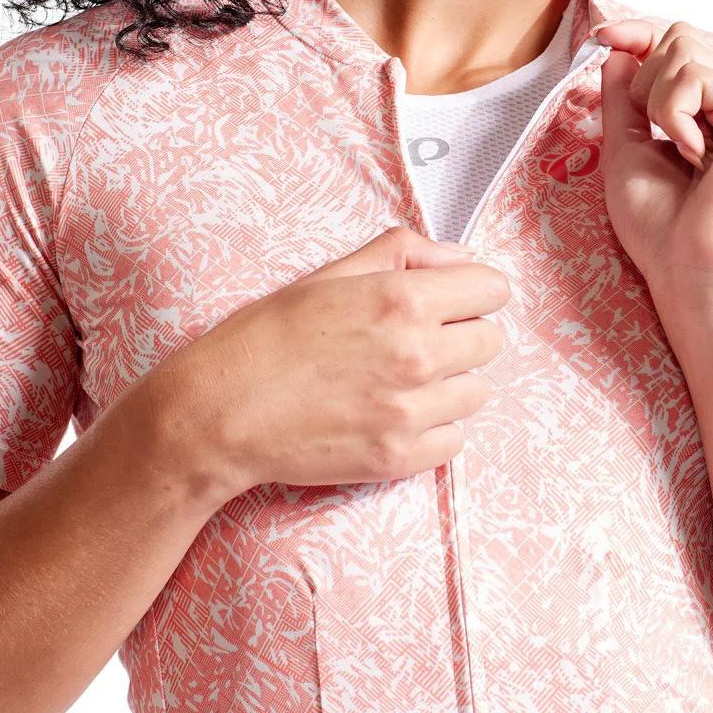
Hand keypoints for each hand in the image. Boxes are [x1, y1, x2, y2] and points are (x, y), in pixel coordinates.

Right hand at [149, 226, 510, 497]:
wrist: (219, 412)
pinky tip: (396, 415)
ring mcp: (411, 412)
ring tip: (403, 381)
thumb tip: (461, 258)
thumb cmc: (266, 338)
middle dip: (463, 334)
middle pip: (491, 341)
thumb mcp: (329, 274)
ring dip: (451, 383)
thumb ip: (404, 254)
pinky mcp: (400, 458)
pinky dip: (435, 428)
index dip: (474, 291)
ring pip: (477, 391)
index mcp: (404, 299)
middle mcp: (418, 354)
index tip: (456, 300)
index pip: (493, 289)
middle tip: (420, 340)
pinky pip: (456, 439)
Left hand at [596, 19, 712, 290]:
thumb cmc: (660, 227)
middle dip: (644, 78)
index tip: (602, 35)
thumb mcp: (624, 150)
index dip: (637, 33)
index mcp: (701, 114)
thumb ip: (622, 98)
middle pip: (679, 39)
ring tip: (675, 148)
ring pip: (685, 49)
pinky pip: (698, 77)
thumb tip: (618, 49)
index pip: (672, 48)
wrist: (691, 268)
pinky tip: (693, 153)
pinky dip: (676, 113)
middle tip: (651, 130)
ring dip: (657, 98)